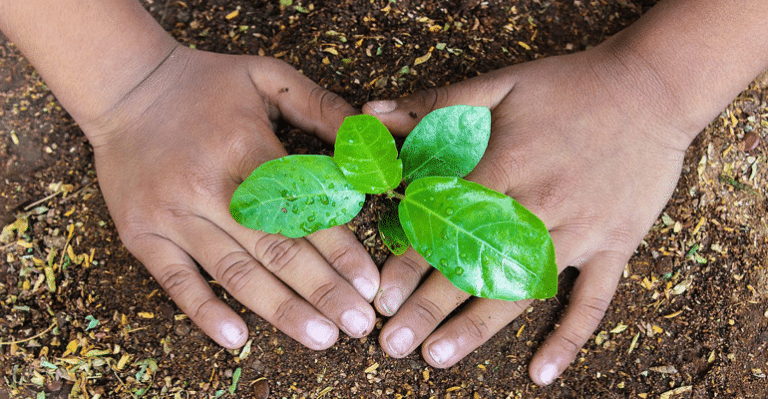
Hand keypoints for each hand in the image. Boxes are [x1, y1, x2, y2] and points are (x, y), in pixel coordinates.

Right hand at [81, 46, 378, 349]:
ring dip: (280, 310)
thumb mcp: (267, 77)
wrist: (124, 86)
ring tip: (321, 337)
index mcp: (246, 148)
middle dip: (322, 291)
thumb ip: (320, 106)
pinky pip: (175, 280)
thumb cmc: (205, 85)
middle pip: (275, 249)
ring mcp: (172, 215)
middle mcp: (209, 187)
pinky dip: (204, 311)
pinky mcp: (143, 234)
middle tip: (358, 324)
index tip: (369, 284)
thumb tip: (368, 141)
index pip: (301, 209)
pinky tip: (237, 338)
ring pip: (234, 272)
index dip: (339, 250)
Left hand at [363, 44, 696, 383]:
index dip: (411, 262)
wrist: (654, 88)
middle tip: (391, 344)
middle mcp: (541, 207)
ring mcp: (582, 231)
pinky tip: (541, 373)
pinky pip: (594, 300)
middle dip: (430, 308)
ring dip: (477, 328)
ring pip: (523, 291)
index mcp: (508, 167)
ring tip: (437, 357)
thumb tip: (372, 115)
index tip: (381, 295)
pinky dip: (569, 337)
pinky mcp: (615, 245)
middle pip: (477, 266)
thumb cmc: (571, 86)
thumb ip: (436, 103)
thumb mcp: (501, 83)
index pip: (447, 223)